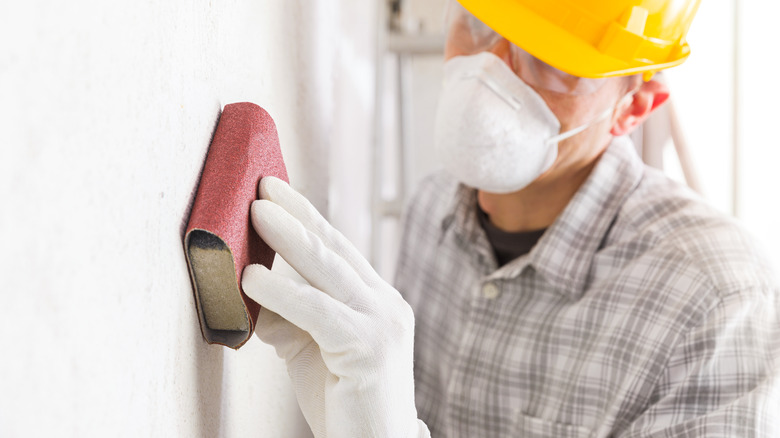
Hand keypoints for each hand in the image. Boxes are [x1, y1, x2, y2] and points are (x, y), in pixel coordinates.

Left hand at [241, 177, 428, 437]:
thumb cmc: (344, 401)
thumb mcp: (313, 349)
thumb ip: (291, 317)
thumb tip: (256, 289)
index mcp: (376, 300)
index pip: (339, 248)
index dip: (306, 216)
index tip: (275, 190)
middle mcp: (386, 305)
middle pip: (334, 249)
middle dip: (296, 214)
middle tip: (262, 187)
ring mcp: (382, 325)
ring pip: (329, 271)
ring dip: (289, 238)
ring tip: (256, 213)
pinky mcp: (369, 349)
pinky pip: (318, 312)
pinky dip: (283, 292)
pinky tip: (254, 279)